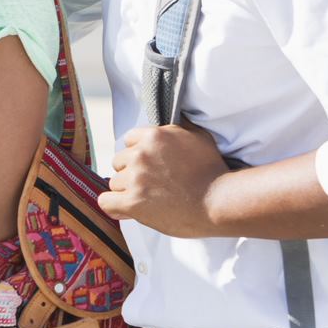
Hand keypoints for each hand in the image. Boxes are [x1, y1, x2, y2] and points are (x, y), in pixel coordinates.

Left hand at [99, 121, 228, 238]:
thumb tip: (171, 118)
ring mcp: (135, 178)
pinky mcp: (133, 202)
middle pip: (119, 162)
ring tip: (150, 199)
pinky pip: (106, 202)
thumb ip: (178, 127)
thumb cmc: (213, 171)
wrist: (220, 202)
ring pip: (114, 183)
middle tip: (153, 184)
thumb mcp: (199, 137)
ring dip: (127, 192)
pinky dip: (115, 207)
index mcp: (153, 136)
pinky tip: (126, 209)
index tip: (152, 166)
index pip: (128, 141)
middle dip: (131, 173)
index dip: (138, 155)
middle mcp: (140, 154)